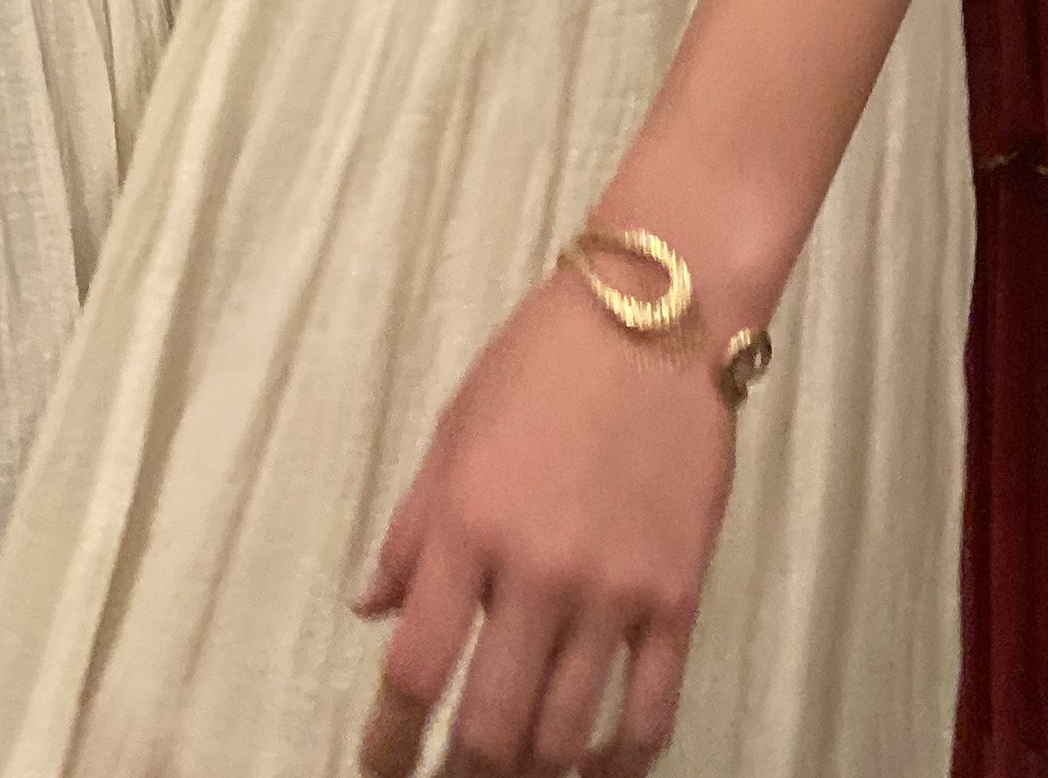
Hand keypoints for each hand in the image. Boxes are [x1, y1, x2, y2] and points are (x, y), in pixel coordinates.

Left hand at [354, 273, 735, 776]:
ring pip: (564, 734)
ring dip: (532, 774)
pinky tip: (594, 768)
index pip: (415, 667)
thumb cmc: (543, 361)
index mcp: (468, 525)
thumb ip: (412, 529)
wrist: (655, 316)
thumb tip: (370, 606)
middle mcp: (536, 570)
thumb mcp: (455, 430)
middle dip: (461, 775)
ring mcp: (613, 591)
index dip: (389, 739)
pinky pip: (649, 713)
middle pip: (490, 725)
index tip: (378, 767)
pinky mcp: (677, 597)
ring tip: (513, 777)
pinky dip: (618, 761)